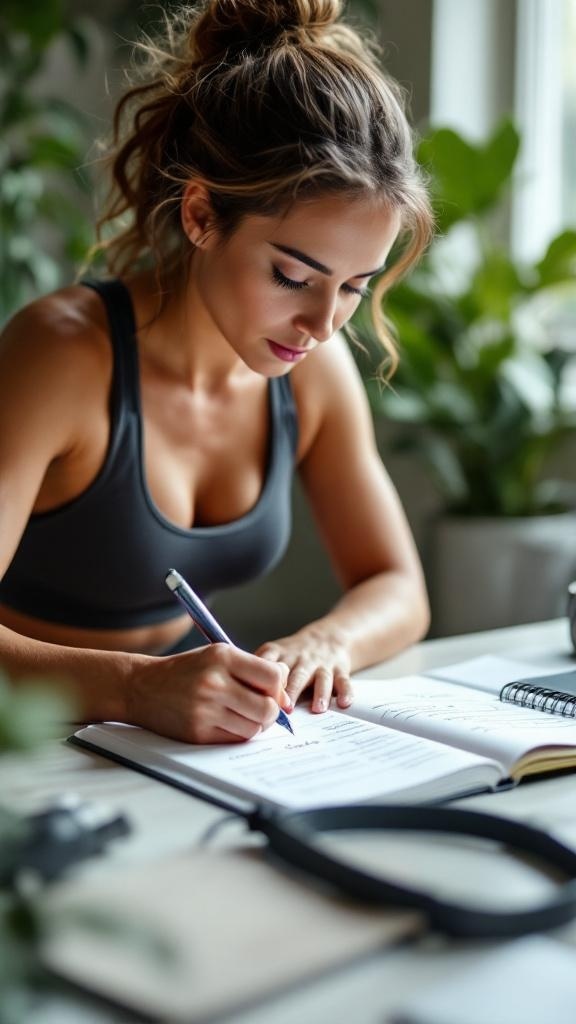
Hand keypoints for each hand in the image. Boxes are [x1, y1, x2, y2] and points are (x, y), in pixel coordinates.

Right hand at [127, 644, 289, 743]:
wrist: (140, 686)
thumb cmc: (185, 670)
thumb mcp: (216, 656)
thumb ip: (252, 669)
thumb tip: (285, 690)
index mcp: (222, 657)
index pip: (273, 676)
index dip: (278, 687)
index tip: (272, 691)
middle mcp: (214, 682)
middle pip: (268, 708)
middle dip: (271, 711)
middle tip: (262, 708)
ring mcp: (205, 709)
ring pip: (254, 728)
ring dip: (254, 724)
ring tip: (242, 714)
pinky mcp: (197, 732)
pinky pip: (235, 740)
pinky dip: (237, 734)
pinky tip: (227, 722)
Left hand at [255, 625, 352, 712]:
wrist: (327, 638)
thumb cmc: (293, 654)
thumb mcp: (272, 654)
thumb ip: (255, 671)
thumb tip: (230, 695)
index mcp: (280, 654)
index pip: (270, 665)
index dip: (265, 680)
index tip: (259, 697)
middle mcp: (301, 658)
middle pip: (296, 675)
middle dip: (291, 691)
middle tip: (286, 709)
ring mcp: (321, 665)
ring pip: (321, 678)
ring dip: (320, 693)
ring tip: (318, 708)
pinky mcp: (340, 670)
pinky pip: (344, 681)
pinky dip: (345, 692)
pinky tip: (344, 702)